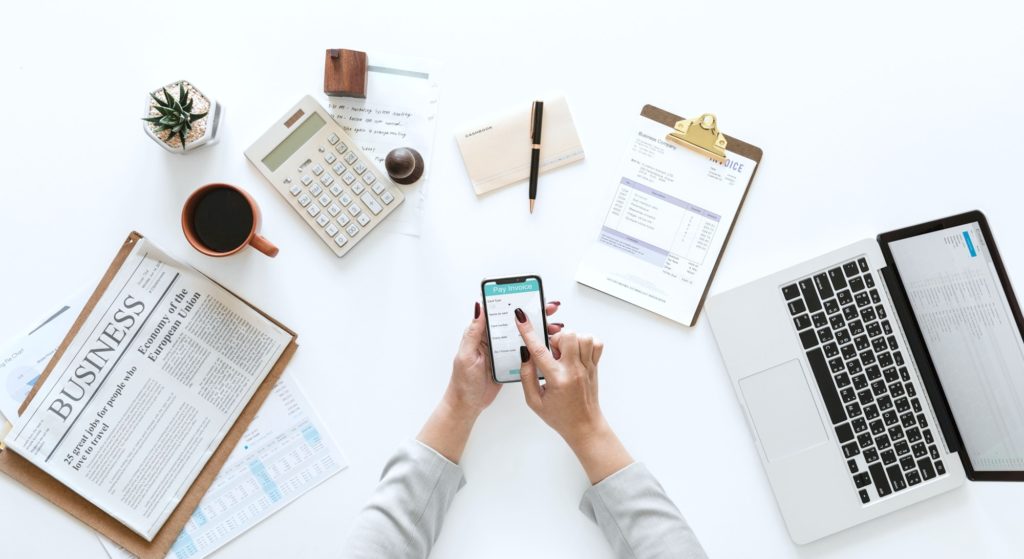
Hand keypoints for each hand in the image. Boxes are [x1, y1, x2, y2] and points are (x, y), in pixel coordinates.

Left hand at [443, 301, 564, 416]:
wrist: (468, 404)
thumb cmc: (463, 381)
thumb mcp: (466, 354)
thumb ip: (473, 332)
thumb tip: (479, 307)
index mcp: (482, 333)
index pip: (500, 312)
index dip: (515, 303)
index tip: (530, 297)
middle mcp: (494, 339)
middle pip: (516, 322)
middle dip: (534, 314)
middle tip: (549, 309)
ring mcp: (503, 351)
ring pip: (524, 336)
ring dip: (539, 330)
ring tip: (554, 327)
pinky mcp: (510, 363)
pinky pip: (526, 351)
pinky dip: (538, 347)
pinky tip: (549, 344)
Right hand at [515, 309, 632, 482]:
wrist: (584, 426)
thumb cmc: (559, 416)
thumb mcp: (534, 402)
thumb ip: (527, 376)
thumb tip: (525, 355)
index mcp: (557, 380)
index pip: (539, 351)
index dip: (528, 332)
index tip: (521, 318)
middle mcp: (574, 370)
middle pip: (567, 336)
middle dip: (555, 339)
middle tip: (552, 353)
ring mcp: (587, 367)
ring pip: (583, 336)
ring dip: (571, 340)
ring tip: (564, 353)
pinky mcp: (595, 366)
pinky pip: (596, 343)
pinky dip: (586, 342)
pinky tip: (576, 353)